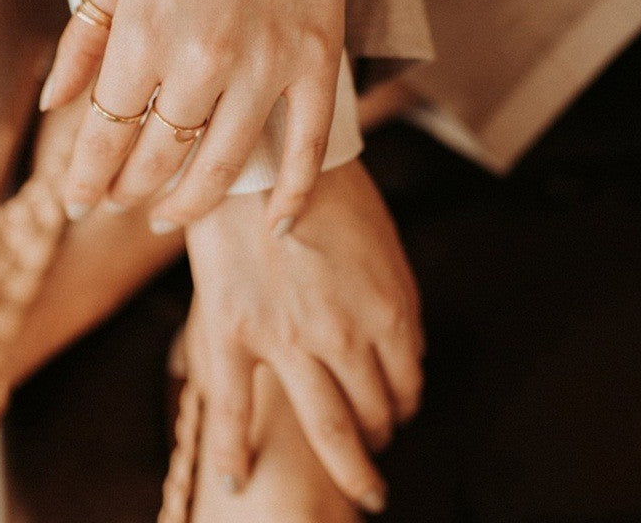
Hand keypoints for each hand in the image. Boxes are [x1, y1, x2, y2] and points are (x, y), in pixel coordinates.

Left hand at [38, 0, 368, 232]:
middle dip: (127, 191)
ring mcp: (267, 62)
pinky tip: (273, 225)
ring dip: (188, 204)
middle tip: (117, 203)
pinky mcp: (318, 58)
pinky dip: (291, 194)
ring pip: (223, 167)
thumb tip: (54, 105)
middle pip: (157, 158)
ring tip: (168, 216)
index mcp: (143, 29)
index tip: (74, 201)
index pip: (104, 132)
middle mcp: (201, 57)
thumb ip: (83, 38)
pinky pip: (307, 146)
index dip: (84, 175)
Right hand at [184, 161, 424, 510]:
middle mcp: (344, 337)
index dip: (404, 404)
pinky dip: (233, 454)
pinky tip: (237, 480)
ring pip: (328, 430)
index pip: (408, 383)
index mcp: (388, 311)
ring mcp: (288, 340)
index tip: (397, 410)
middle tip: (376, 450)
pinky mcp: (233, 332)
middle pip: (373, 413)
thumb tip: (403, 352)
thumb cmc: (328, 188)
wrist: (264, 152)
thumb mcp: (384, 242)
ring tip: (355, 488)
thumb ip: (396, 301)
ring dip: (349, 468)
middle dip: (380, 437)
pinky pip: (232, 410)